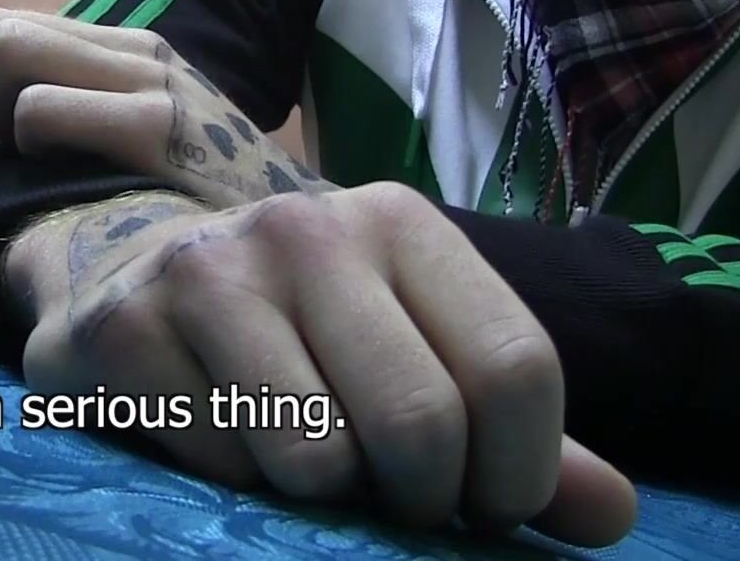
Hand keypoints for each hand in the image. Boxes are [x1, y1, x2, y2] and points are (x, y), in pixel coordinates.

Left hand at [0, 10, 322, 209]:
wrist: (302, 256)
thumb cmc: (206, 222)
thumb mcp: (147, 153)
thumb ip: (82, 125)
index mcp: (130, 53)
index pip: (1, 28)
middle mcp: (139, 51)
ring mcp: (151, 84)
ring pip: (5, 50)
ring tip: (28, 182)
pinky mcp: (160, 130)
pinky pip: (37, 109)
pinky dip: (21, 152)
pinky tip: (59, 196)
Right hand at [5, 184, 637, 546]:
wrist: (132, 273)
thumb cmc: (303, 329)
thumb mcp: (415, 350)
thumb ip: (513, 433)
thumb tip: (611, 517)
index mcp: (400, 222)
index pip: (515, 367)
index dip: (520, 473)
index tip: (484, 504)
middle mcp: (308, 227)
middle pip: (422, 422)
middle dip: (420, 502)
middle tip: (395, 500)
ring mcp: (210, 272)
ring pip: (318, 460)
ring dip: (324, 498)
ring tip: (305, 459)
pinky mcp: (128, 329)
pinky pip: (225, 468)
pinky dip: (239, 485)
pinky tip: (226, 436)